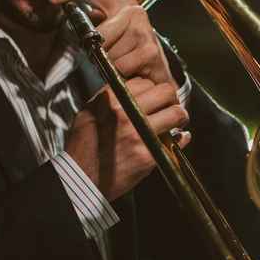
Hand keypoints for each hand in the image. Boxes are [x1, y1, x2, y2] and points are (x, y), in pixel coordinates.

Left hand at [50, 0, 175, 86]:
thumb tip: (74, 13)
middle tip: (108, 56)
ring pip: (109, 53)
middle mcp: (135, 13)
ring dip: (112, 64)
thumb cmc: (134, 52)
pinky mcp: (150, 51)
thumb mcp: (114, 31)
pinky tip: (132, 70)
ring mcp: (144, 31)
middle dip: (99, 51)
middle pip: (99, 35)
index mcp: (124, 4)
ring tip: (124, 63)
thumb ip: (97, 21)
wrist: (159, 70)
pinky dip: (122, 73)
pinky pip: (121, 66)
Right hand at [65, 77, 190, 201]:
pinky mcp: (147, 155)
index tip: (152, 99)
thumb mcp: (89, 112)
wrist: (79, 178)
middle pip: (165, 91)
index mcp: (110, 99)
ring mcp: (138, 133)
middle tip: (170, 107)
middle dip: (170, 98)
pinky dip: (180, 139)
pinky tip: (178, 138)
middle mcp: (125, 112)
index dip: (151, 90)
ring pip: (176, 113)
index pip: (145, 82)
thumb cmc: (83, 145)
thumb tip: (135, 88)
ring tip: (176, 122)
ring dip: (179, 117)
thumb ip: (110, 99)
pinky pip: (175, 140)